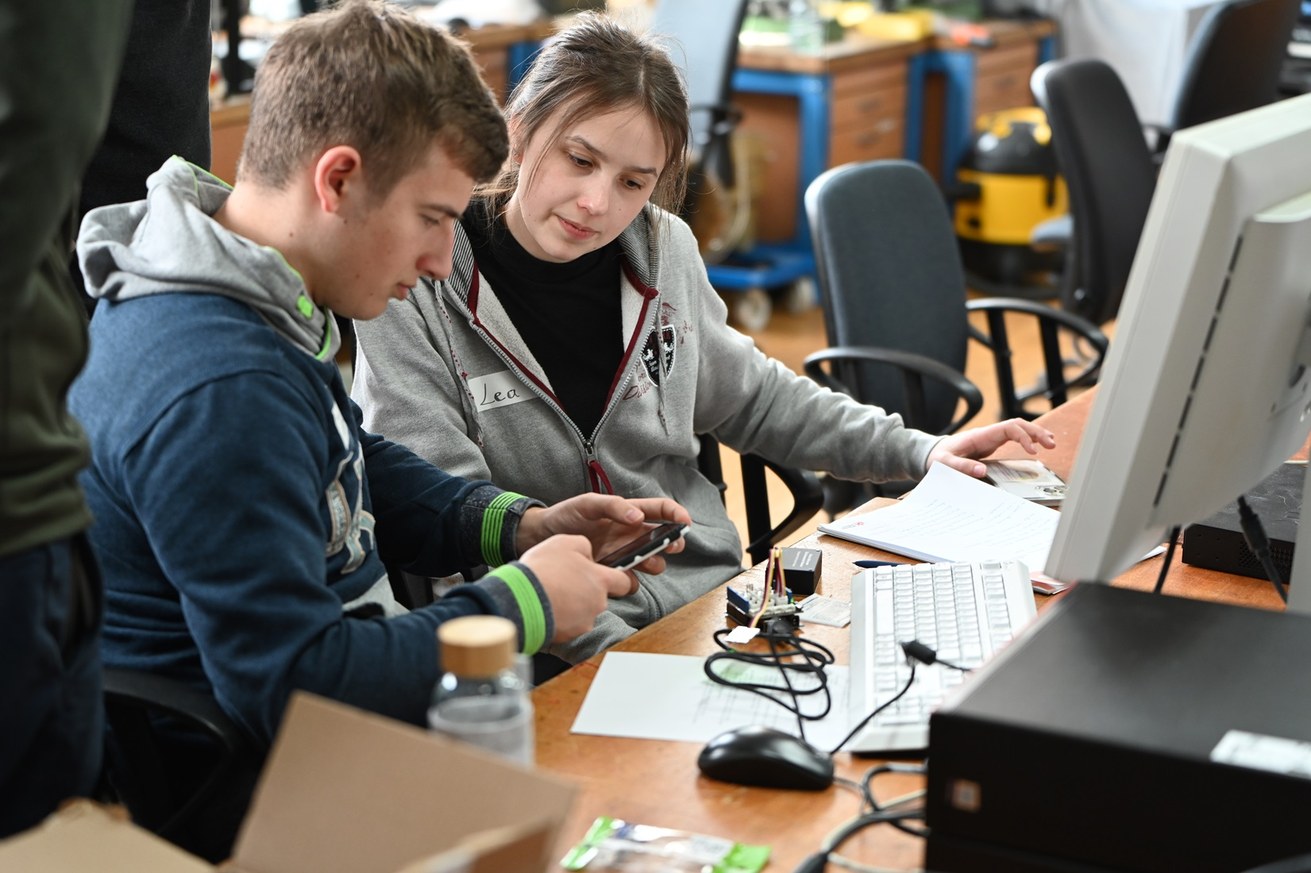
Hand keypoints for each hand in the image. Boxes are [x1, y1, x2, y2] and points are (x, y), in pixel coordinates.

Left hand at [517, 494, 691, 577]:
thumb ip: (613, 507)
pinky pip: (630, 581)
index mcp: (627, 512)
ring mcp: (622, 554)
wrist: (540, 538)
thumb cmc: (565, 515)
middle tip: (672, 545)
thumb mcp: (588, 504)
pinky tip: (621, 576)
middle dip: (672, 542)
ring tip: (647, 562)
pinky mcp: (612, 572)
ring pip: (651, 561)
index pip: (659, 510)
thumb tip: (638, 517)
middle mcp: (630, 534)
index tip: (685, 521)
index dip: (675, 513)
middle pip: (662, 538)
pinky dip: (631, 581)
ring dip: (655, 563)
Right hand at [517, 534, 636, 642]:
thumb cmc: (543, 570)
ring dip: (572, 604)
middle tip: (565, 581)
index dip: (619, 579)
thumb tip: (589, 555)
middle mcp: (598, 603)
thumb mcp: (565, 542)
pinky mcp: (569, 635)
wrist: (521, 600)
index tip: (612, 578)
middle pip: (600, 597)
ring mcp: (584, 622)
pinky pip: (569, 625)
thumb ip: (585, 546)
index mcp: (601, 581)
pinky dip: (560, 617)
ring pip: (584, 611)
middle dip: (586, 590)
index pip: (625, 583)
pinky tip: (546, 606)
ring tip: (552, 593)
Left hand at [926, 418, 1055, 477]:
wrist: (932, 454)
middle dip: (1036, 432)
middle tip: (1051, 444)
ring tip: (1051, 443)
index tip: (1033, 450)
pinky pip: (1013, 437)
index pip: (1008, 428)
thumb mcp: (944, 464)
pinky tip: (1037, 446)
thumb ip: (961, 467)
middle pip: (1017, 425)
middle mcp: (988, 434)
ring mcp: (990, 438)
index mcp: (980, 436)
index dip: (1023, 436)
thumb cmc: (938, 458)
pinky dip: (1026, 440)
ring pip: (1017, 429)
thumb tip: (982, 472)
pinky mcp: (991, 444)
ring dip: (1034, 434)